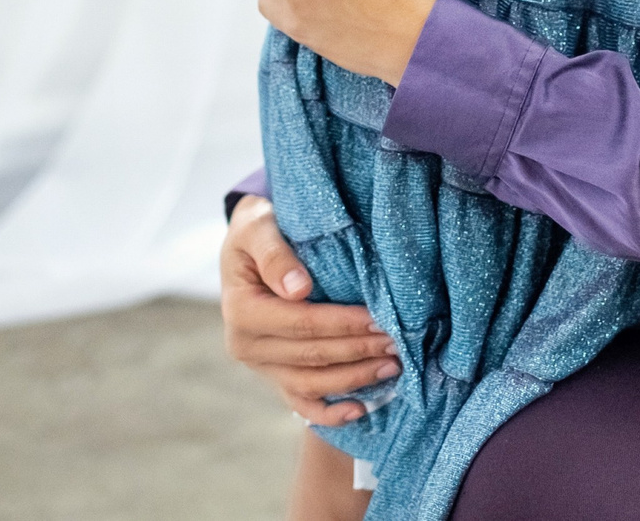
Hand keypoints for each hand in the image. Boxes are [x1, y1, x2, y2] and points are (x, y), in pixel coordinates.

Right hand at [219, 195, 400, 424]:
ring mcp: (259, 366)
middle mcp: (245, 346)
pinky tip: (360, 411)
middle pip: (311, 356)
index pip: (302, 323)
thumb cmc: (258, 230)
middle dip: (358, 351)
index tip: (380, 319)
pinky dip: (329, 413)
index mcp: (241, 311)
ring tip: (392, 368)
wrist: (248, 246)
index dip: (343, 325)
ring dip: (353, 380)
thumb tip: (298, 289)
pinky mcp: (273, 375)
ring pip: (311, 384)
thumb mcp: (258, 227)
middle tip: (398, 343)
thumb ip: (275, 255)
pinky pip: (300, 402)